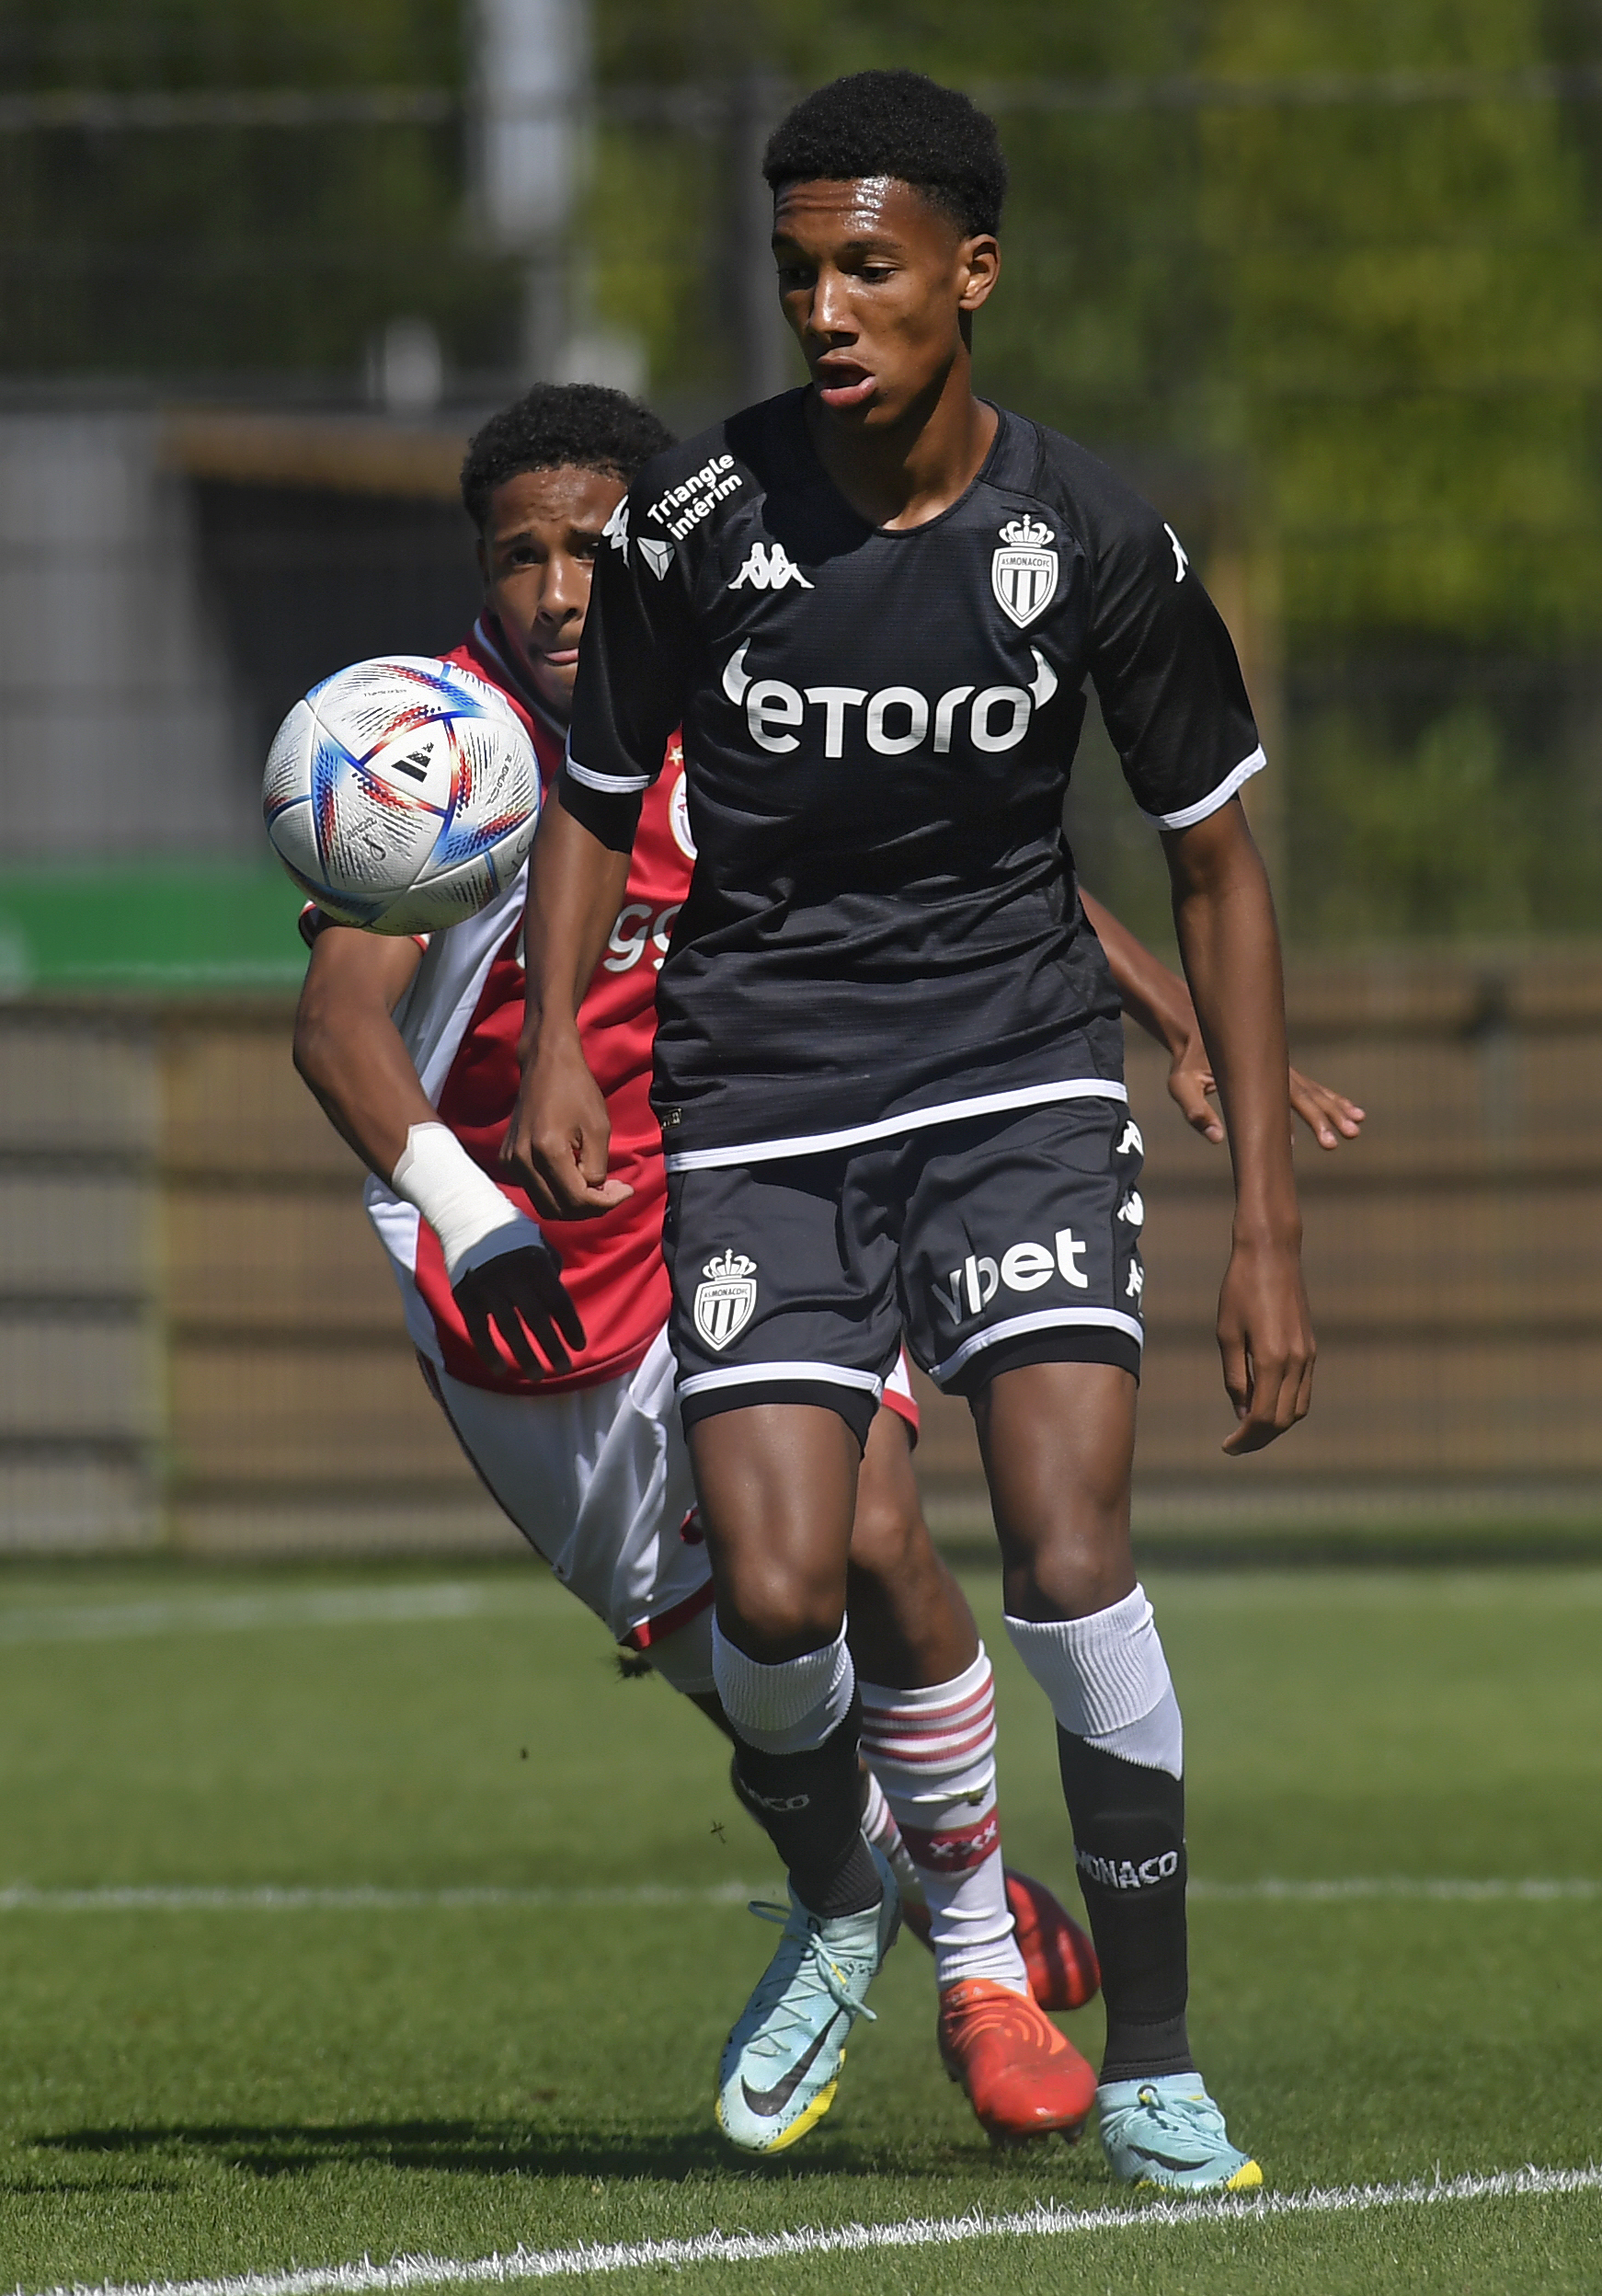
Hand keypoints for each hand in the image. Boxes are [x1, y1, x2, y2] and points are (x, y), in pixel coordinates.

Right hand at [453, 1243, 586, 1381]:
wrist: (467, 1218)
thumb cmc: (512, 1237)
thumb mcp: (538, 1244)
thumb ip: (551, 1272)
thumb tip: (560, 1304)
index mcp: (536, 1264)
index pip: (558, 1301)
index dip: (570, 1326)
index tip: (579, 1347)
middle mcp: (513, 1276)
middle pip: (537, 1319)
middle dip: (552, 1347)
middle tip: (564, 1369)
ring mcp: (487, 1287)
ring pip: (509, 1329)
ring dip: (525, 1356)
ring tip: (537, 1376)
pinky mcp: (465, 1296)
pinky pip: (478, 1330)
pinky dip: (489, 1352)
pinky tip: (501, 1370)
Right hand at [500, 1030, 633, 1220]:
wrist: (545, 1065)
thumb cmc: (577, 1090)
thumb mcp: (599, 1129)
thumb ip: (597, 1168)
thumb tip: (594, 1193)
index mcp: (546, 1150)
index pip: (577, 1200)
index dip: (606, 1203)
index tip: (627, 1190)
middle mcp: (522, 1160)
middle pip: (559, 1210)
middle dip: (591, 1208)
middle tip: (614, 1192)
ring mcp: (511, 1161)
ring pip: (546, 1205)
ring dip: (574, 1205)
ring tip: (598, 1187)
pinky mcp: (508, 1159)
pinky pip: (535, 1190)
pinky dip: (558, 1193)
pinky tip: (576, 1176)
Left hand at [1167, 1033, 1365, 1151]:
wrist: (1194, 1025)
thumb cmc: (1186, 1060)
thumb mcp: (1181, 1085)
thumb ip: (1196, 1111)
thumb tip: (1218, 1138)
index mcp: (1258, 1074)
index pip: (1291, 1101)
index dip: (1311, 1122)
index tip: (1327, 1141)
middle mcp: (1277, 1069)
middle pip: (1310, 1096)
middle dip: (1331, 1118)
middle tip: (1349, 1137)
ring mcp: (1282, 1069)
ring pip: (1316, 1091)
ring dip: (1337, 1108)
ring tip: (1358, 1127)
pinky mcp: (1281, 1071)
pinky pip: (1311, 1087)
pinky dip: (1330, 1099)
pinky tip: (1349, 1110)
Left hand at [1216, 1231, 1315, 1453]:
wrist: (1272, 1254)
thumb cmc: (1240, 1289)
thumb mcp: (1226, 1334)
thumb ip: (1234, 1377)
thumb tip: (1242, 1412)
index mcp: (1272, 1359)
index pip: (1262, 1417)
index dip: (1245, 1438)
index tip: (1227, 1446)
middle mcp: (1296, 1362)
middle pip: (1282, 1420)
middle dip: (1259, 1438)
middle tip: (1236, 1444)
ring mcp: (1308, 1356)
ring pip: (1297, 1409)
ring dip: (1276, 1426)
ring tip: (1250, 1429)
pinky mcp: (1311, 1348)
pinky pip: (1304, 1390)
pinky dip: (1287, 1406)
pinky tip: (1266, 1404)